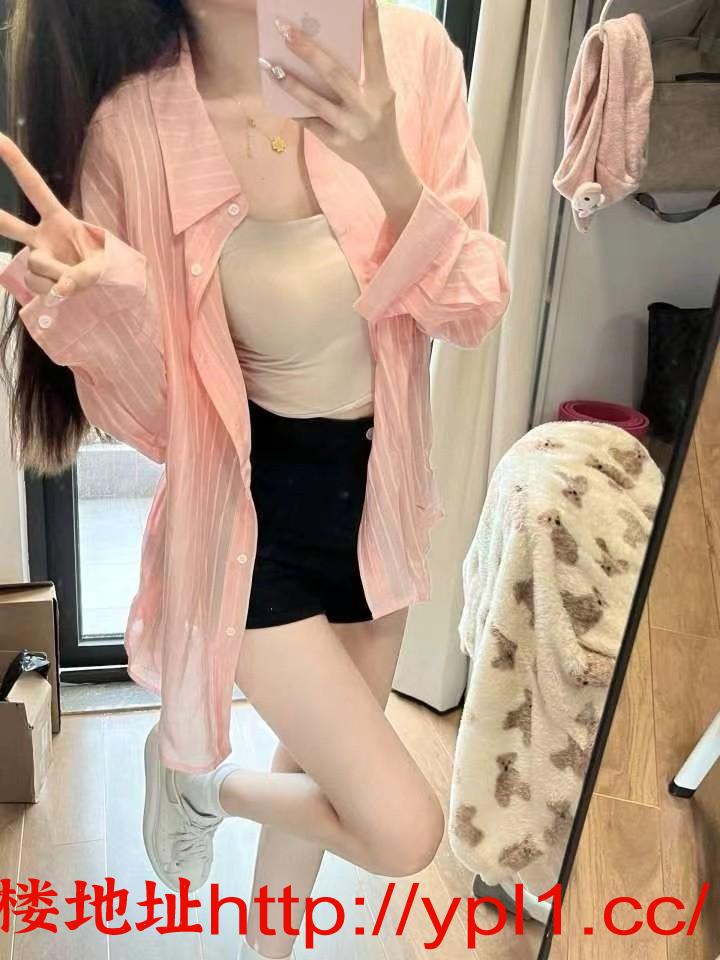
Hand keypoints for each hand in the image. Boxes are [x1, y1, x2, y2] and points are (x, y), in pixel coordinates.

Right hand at [0, 134, 104, 301]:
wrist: (105, 289)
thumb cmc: (105, 266)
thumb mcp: (101, 265)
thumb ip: (81, 275)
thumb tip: (61, 290)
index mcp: (59, 218)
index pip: (34, 186)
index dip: (15, 162)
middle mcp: (41, 235)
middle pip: (8, 224)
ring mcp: (36, 256)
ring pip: (35, 265)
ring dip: (57, 276)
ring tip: (75, 281)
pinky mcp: (35, 277)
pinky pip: (36, 285)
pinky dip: (52, 292)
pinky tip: (63, 291)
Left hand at [264, 0, 409, 186]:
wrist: (385, 165)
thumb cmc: (379, 122)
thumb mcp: (379, 97)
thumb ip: (360, 77)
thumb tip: (323, 52)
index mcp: (382, 90)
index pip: (376, 51)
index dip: (370, 24)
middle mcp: (366, 107)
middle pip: (334, 74)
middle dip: (308, 51)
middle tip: (285, 30)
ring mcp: (350, 127)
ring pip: (315, 101)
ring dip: (290, 82)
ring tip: (270, 65)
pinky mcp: (337, 143)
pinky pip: (310, 123)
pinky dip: (294, 109)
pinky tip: (278, 97)